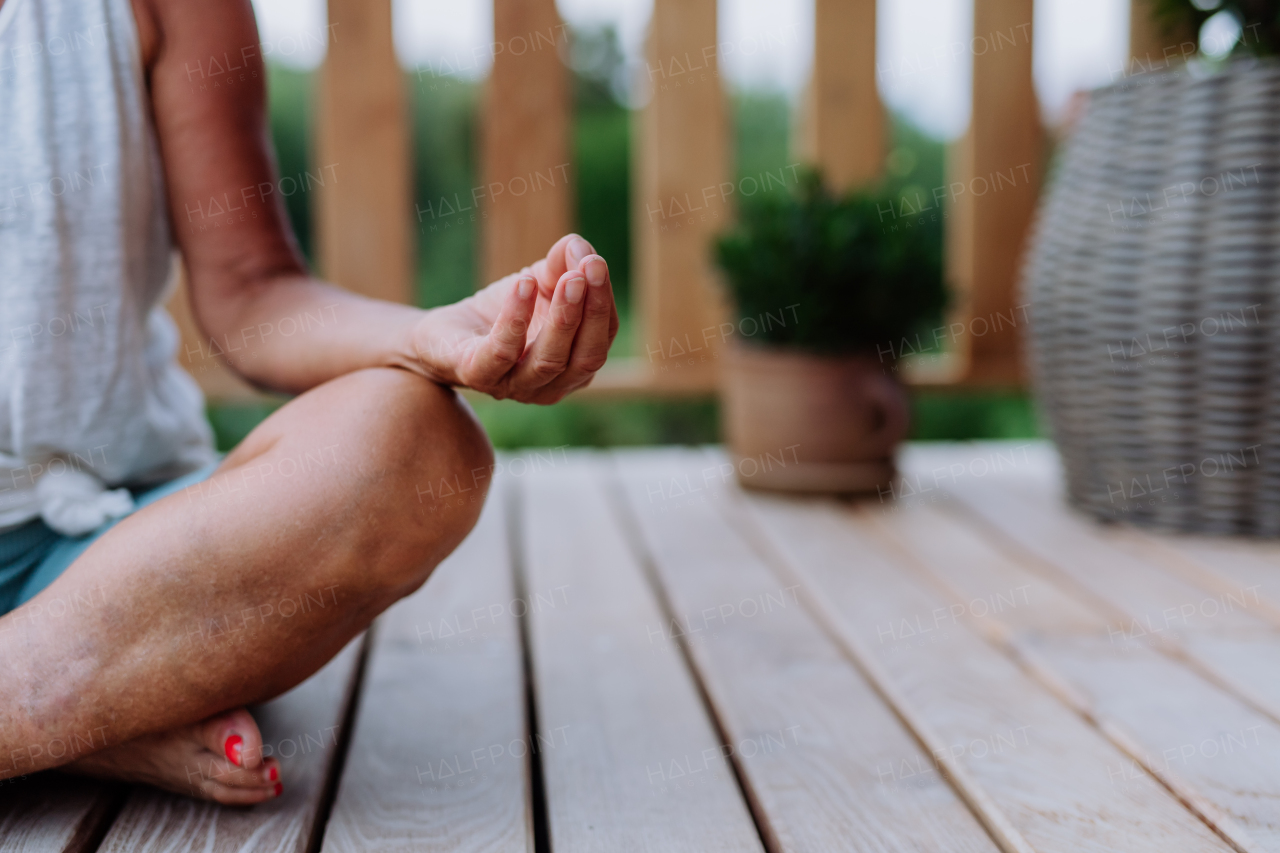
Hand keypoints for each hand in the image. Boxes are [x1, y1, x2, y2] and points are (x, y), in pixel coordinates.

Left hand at [411, 235, 617, 403]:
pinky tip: (523, 284)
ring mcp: (514, 387)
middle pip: (585, 358)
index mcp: (573, 366)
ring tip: (568, 278)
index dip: (604, 303)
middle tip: (591, 268)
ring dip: (564, 317)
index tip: (597, 263)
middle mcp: (550, 385)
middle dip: (592, 312)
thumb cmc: (500, 310)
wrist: (443, 332)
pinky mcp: (476, 375)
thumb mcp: (540, 279)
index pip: (601, 340)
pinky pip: (501, 352)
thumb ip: (567, 261)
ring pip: (549, 361)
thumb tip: (584, 251)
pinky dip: (516, 317)